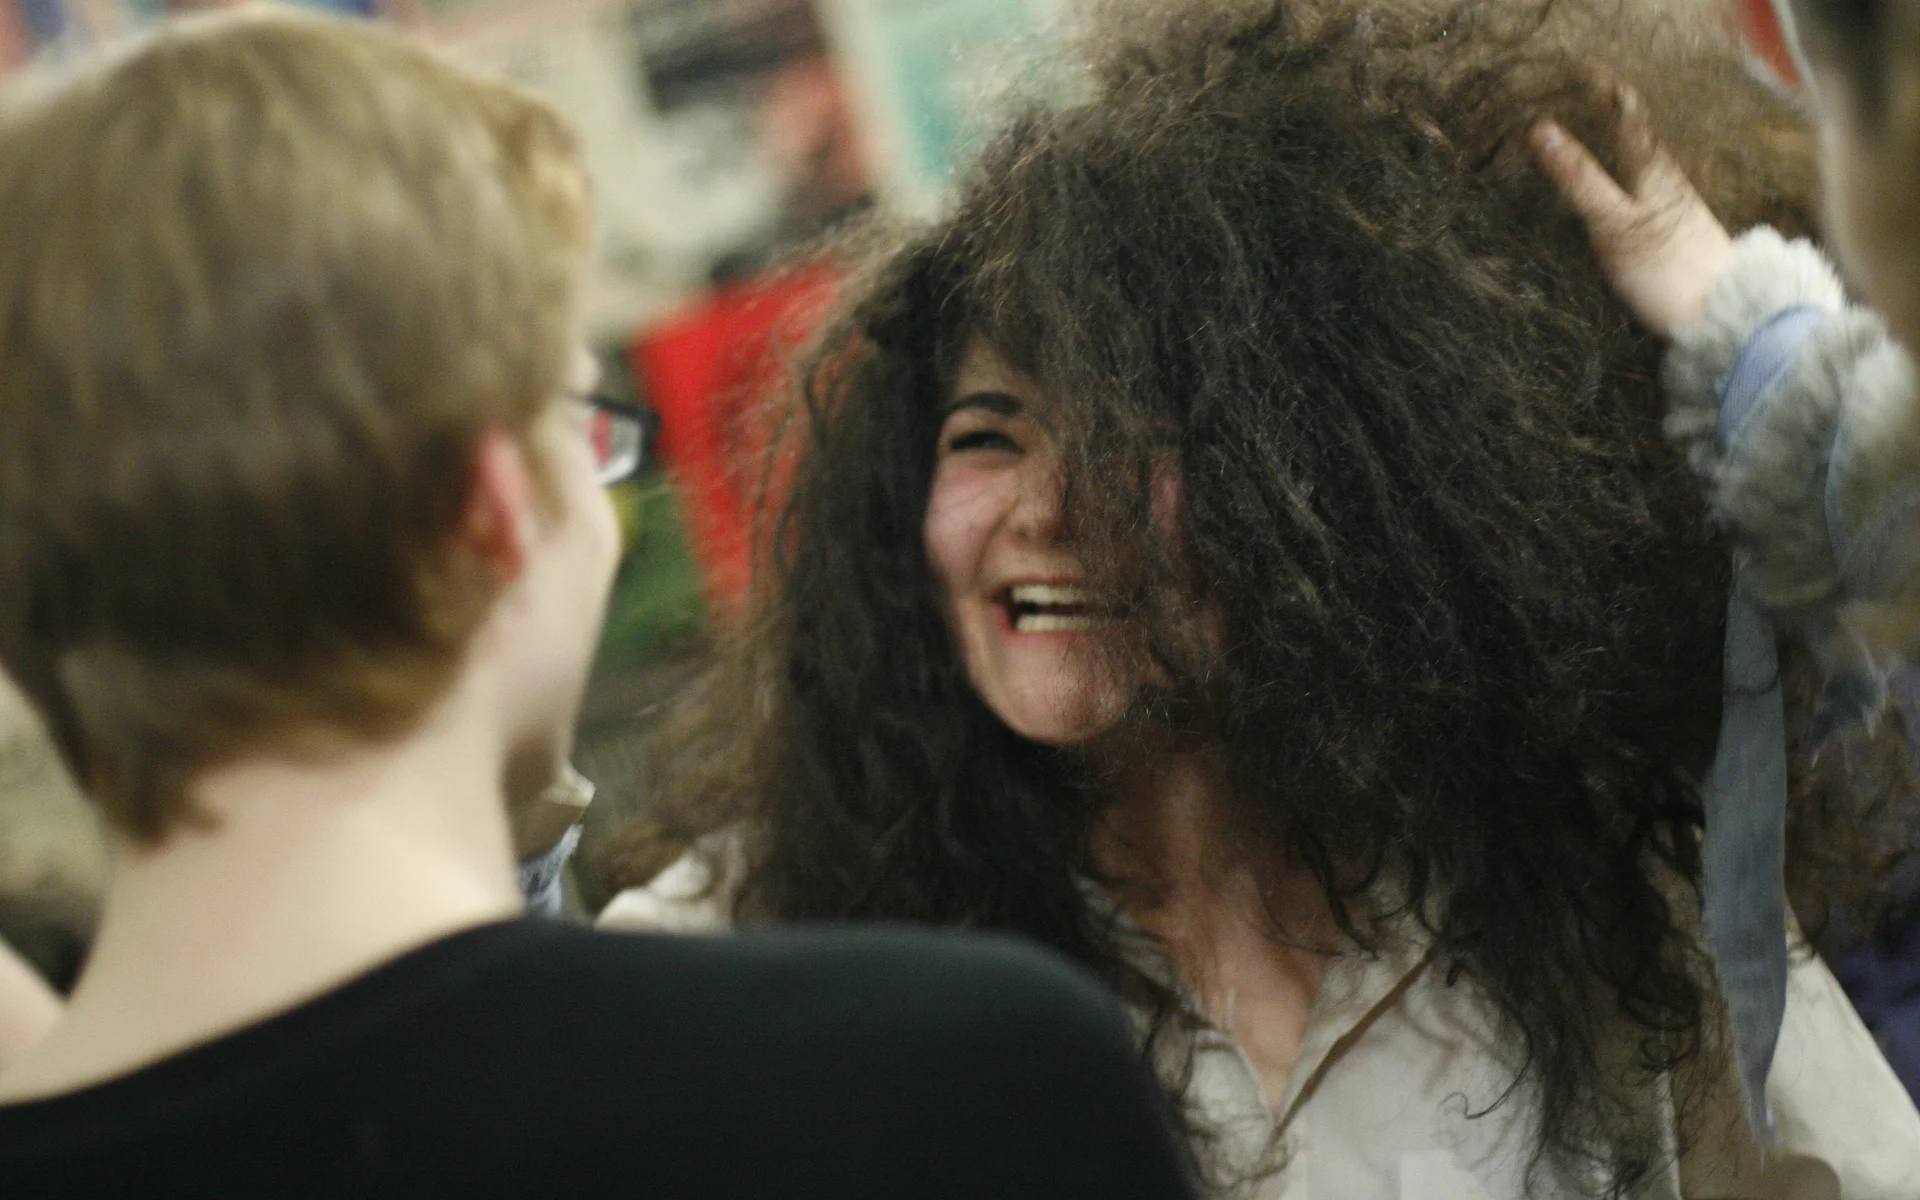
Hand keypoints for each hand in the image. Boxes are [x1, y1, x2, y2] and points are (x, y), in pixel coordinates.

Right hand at [1529, 85, 1731, 337]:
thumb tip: (1541, 129)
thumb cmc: (1668, 269)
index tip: (1571, 72)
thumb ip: (1578, 177)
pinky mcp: (1667, 235)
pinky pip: (1632, 194)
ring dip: (1603, 150)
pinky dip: (1610, 184)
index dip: (1599, 88)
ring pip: (1631, 165)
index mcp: (1652, 167)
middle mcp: (1664, 180)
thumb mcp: (1614, 221)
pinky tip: (1598, 196)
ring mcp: (1667, 208)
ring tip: (1572, 143)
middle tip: (1563, 103)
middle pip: (1628, 135)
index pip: (1624, 111)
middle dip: (1597, 116)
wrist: (1720, 316)